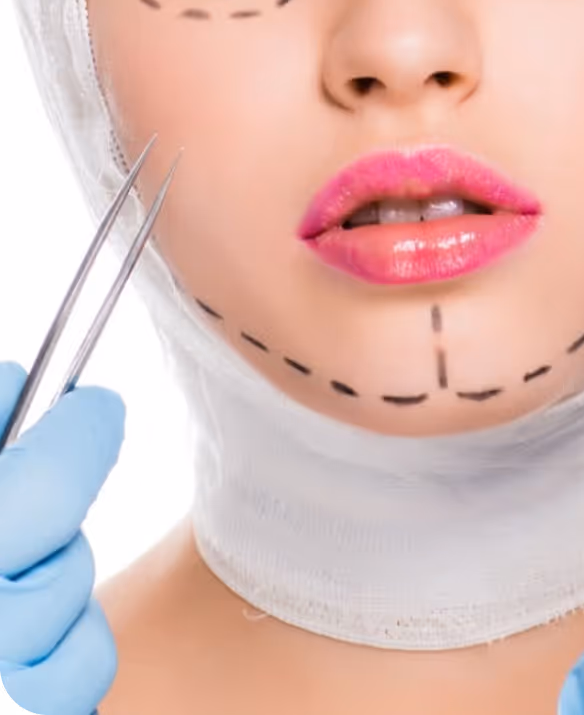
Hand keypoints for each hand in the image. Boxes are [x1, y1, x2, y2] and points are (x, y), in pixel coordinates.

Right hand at [0, 360, 125, 713]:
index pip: (52, 481)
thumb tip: (10, 382)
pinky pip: (78, 696)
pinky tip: (4, 661)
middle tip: (10, 533)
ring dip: (52, 612)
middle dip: (46, 537)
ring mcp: (11, 701)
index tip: (92, 409)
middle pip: (69, 557)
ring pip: (86, 633)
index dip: (81, 432)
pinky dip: (51, 674)